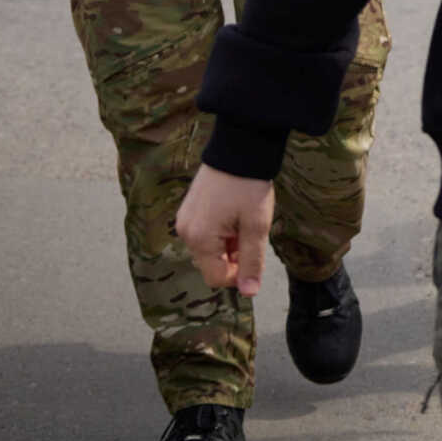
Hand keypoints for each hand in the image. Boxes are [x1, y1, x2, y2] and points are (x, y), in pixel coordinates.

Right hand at [175, 165, 276, 295]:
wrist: (238, 149)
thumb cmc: (249, 187)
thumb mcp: (257, 227)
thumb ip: (251, 262)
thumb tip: (248, 292)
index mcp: (200, 239)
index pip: (216, 277)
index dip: (238, 274)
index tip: (254, 254)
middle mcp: (186, 232)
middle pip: (211, 264)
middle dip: (233, 256)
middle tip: (250, 231)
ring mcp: (184, 220)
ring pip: (209, 249)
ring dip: (228, 244)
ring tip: (243, 219)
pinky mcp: (188, 210)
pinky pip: (204, 234)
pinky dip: (221, 232)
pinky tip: (234, 213)